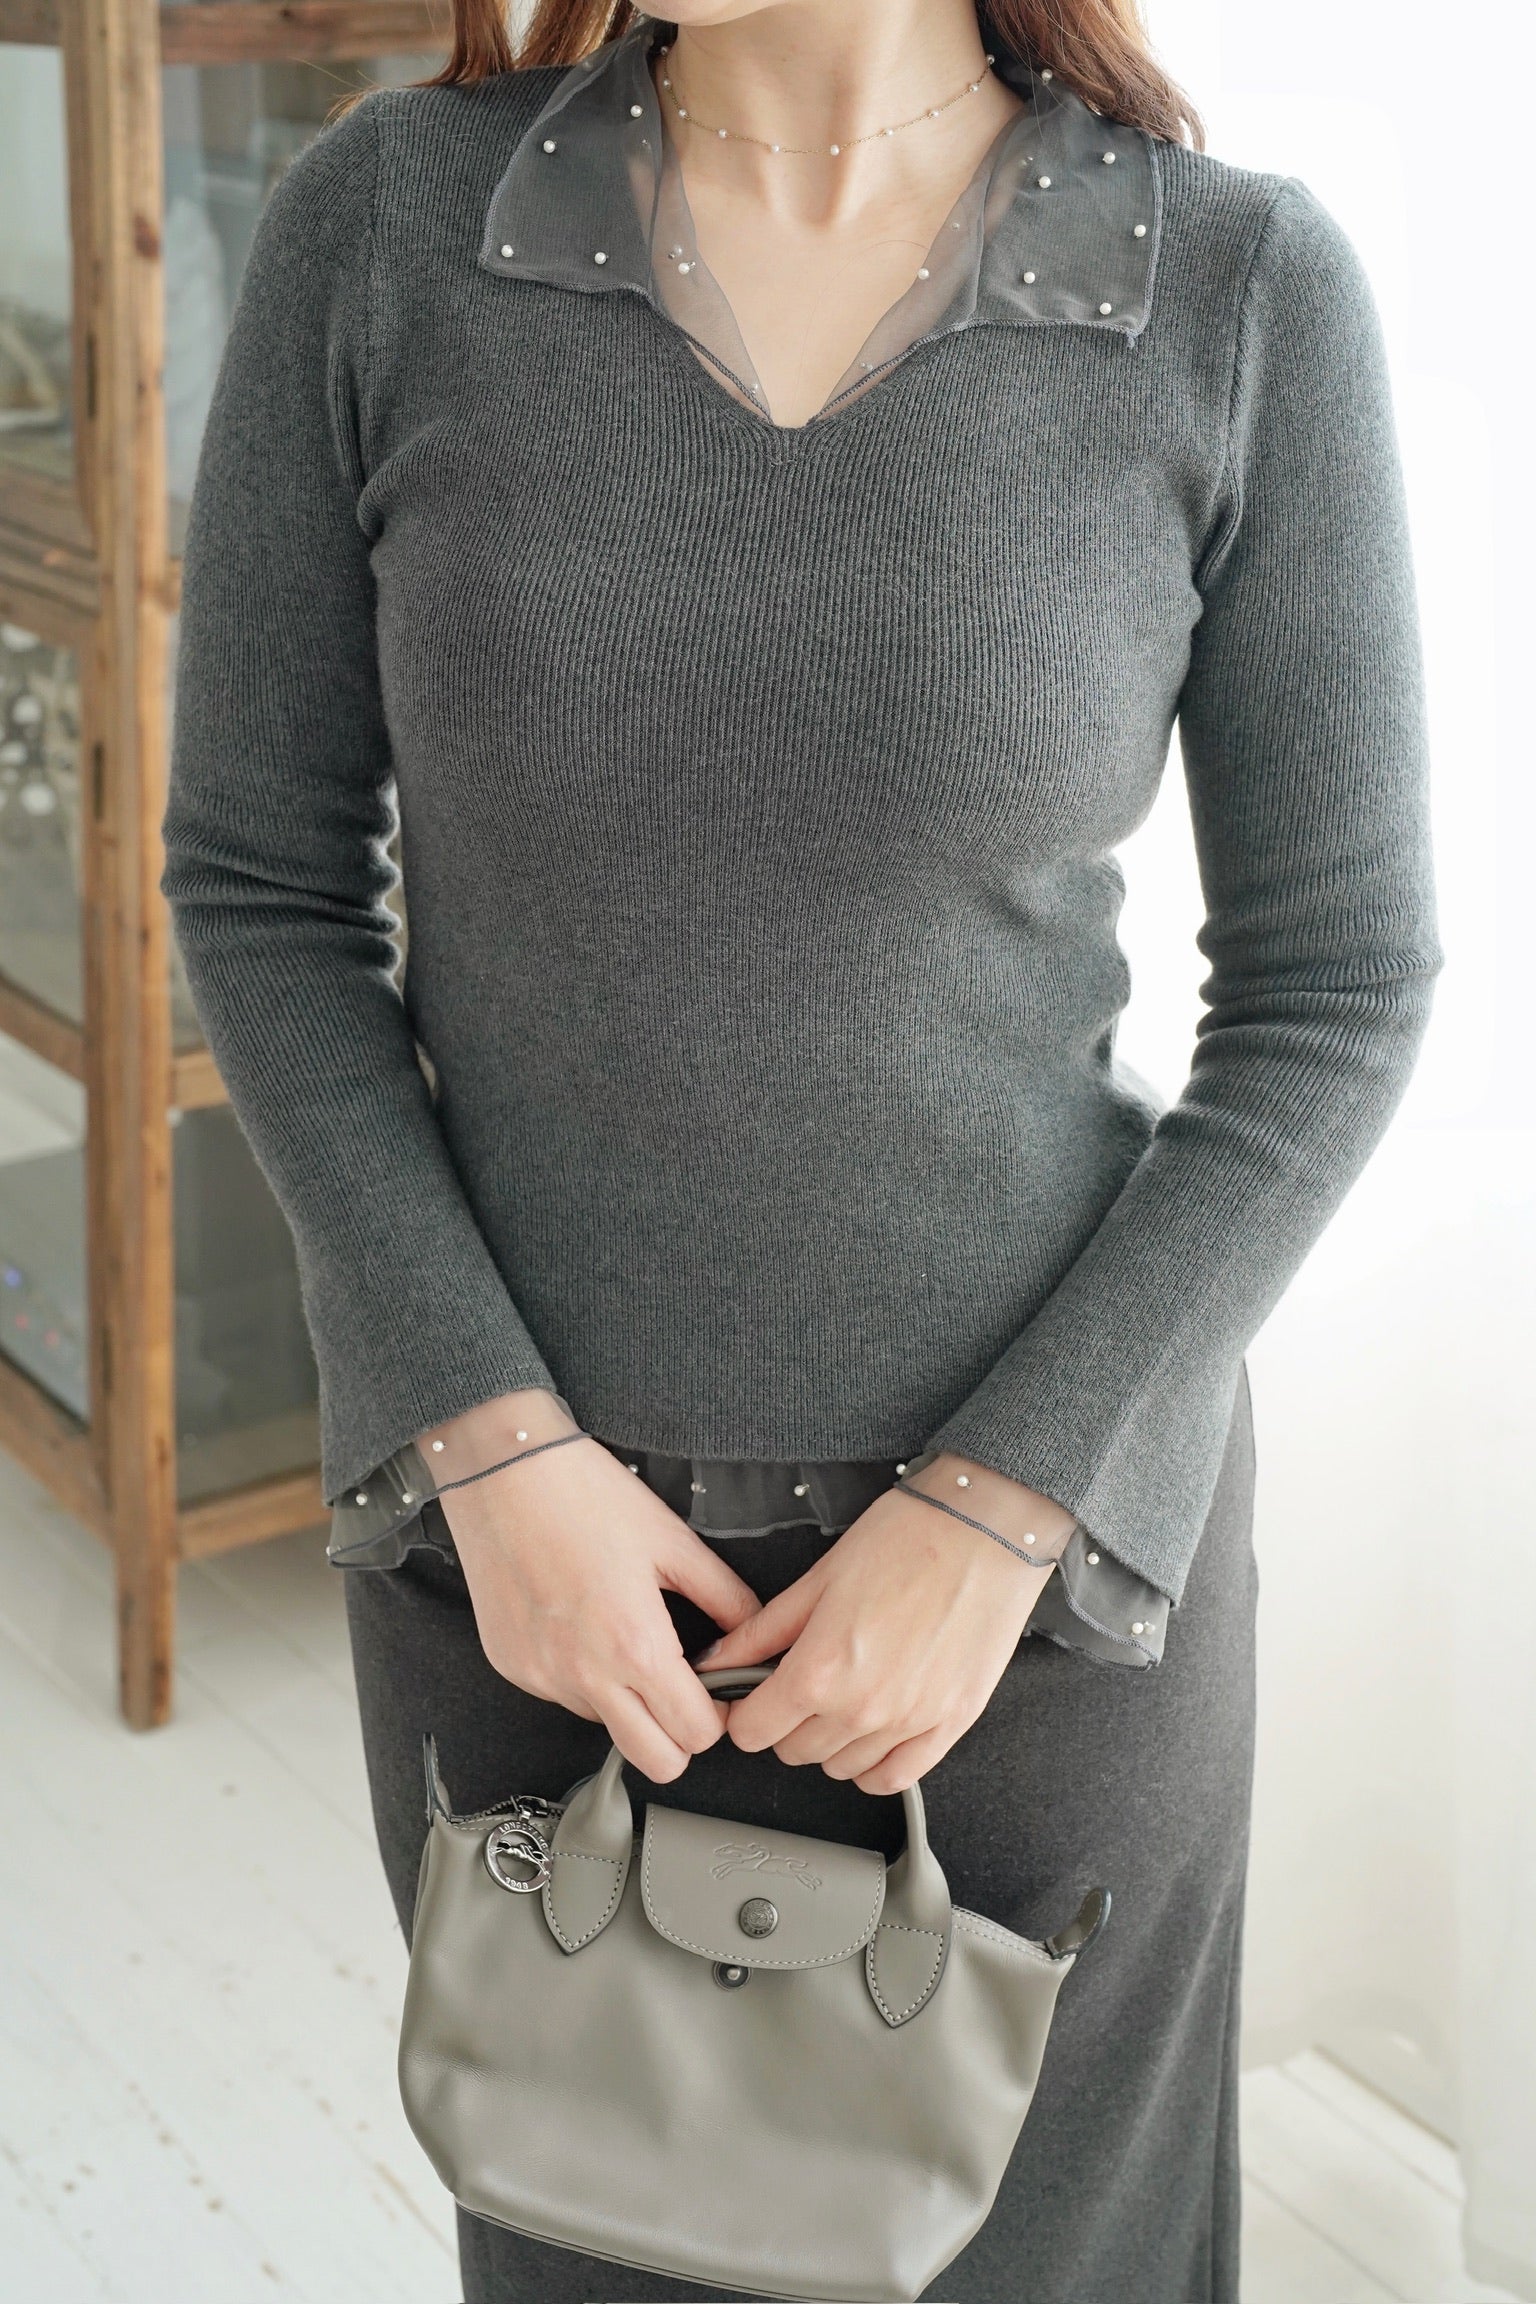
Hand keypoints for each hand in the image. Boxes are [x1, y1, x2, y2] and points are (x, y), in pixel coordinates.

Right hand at [428, 1391, 760, 1781]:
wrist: (501, 1469)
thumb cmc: (584, 1494)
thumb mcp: (673, 1540)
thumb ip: (725, 1596)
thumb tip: (753, 1633)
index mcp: (634, 1645)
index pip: (695, 1735)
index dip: (718, 1715)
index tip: (717, 1689)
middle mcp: (584, 1674)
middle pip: (656, 1762)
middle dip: (680, 1734)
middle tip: (684, 1687)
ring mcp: (542, 1676)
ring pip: (608, 1728)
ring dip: (628, 1704)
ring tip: (626, 1639)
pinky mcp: (512, 1667)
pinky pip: (564, 1697)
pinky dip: (585, 1679)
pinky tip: (584, 1626)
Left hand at [695, 1455, 1073, 1793]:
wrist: (984, 1529)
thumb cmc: (907, 1539)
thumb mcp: (819, 1578)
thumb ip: (763, 1631)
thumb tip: (720, 1659)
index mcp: (820, 1669)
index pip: (754, 1731)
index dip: (745, 1711)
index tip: (752, 1696)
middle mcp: (862, 1708)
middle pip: (794, 1752)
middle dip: (786, 1722)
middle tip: (800, 1684)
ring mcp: (910, 1722)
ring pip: (842, 1768)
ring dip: (830, 1742)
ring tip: (843, 1697)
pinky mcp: (951, 1724)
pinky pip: (897, 1776)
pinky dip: (876, 1766)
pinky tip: (874, 1734)